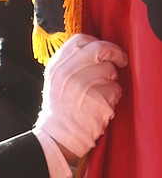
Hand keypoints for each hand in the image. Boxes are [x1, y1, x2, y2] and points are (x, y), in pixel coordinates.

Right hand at [34, 32, 126, 165]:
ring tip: (102, 92)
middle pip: (99, 50)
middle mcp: (67, 74)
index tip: (105, 52)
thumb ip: (70, 63)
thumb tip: (96, 50)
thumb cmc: (61, 109)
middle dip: (115, 54)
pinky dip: (114, 96)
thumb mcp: (55, 80)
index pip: (80, 40)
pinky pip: (116, 89)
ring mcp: (81, 86)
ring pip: (110, 70)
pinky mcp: (97, 100)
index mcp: (56, 66)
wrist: (58, 137)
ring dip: (112, 81)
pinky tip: (103, 104)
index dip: (97, 42)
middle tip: (120, 61)